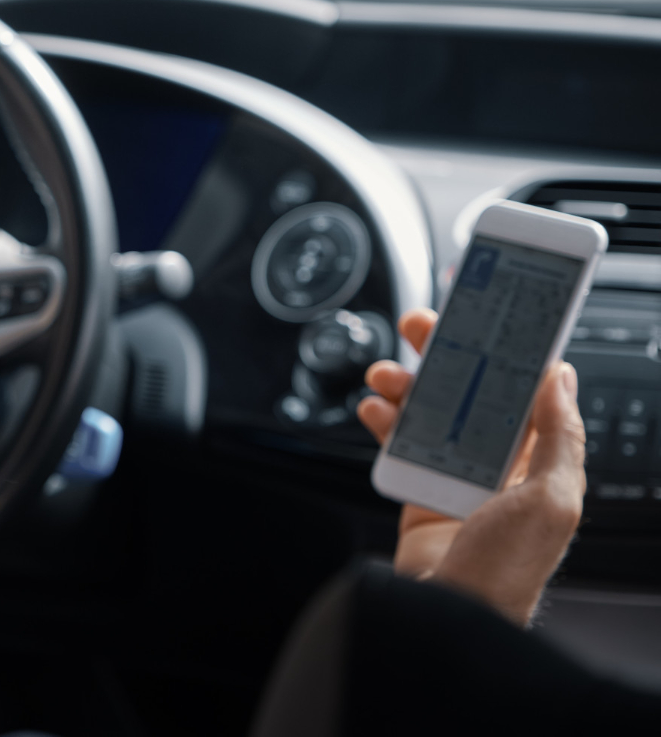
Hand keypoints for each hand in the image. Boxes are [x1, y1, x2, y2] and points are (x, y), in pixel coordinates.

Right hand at [358, 308, 586, 625]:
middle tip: (420, 326)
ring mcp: (454, 477)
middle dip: (444, 354)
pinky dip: (382, 420)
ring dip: (405, 384)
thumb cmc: (506, 569)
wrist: (449, 615)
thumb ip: (558, 437)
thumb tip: (560, 378)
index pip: (523, 391)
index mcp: (537, 462)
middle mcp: (496, 466)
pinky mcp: (417, 492)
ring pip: (427, 411)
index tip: (485, 318)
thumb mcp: (551, 499)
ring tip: (385, 374)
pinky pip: (398, 443)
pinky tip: (374, 409)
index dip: (504, 352)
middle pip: (468, 391)